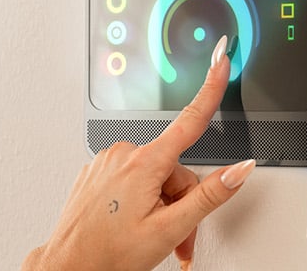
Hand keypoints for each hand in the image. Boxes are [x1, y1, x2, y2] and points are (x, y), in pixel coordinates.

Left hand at [25, 35, 253, 270]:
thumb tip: (239, 169)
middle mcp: (123, 155)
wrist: (67, 269)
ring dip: (163, 206)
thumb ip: (210, 195)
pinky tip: (134, 226)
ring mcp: (107, 163)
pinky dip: (141, 202)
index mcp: (144, 164)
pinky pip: (132, 180)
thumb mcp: (170, 228)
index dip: (212, 87)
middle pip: (175, 168)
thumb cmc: (109, 255)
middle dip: (183, 202)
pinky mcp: (97, 173)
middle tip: (179, 237)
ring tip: (156, 238)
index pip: (191, 119)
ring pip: (155, 177)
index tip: (222, 58)